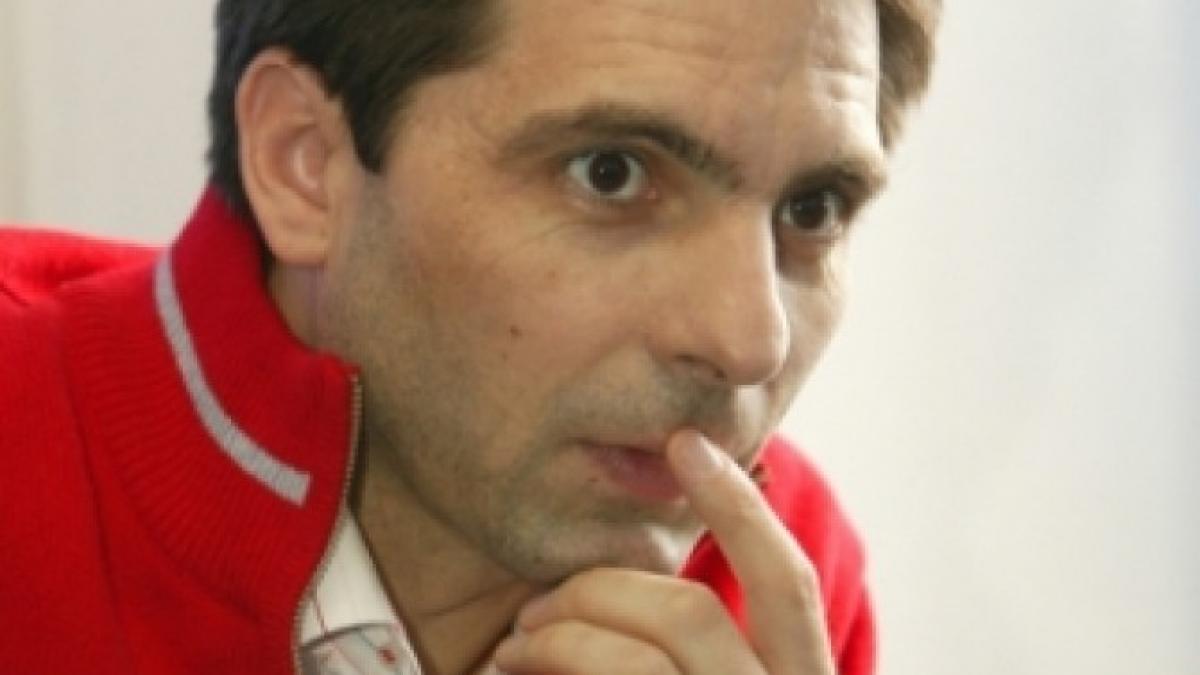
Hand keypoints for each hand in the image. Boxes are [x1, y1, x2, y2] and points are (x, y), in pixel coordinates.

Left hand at [491, 430, 835, 674]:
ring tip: (513, 650)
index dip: (739, 508)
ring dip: (559, 638)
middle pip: (690, 616)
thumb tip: (650, 566)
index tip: (686, 443)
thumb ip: (707, 650)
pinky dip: (549, 674)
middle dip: (601, 591)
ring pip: (636, 663)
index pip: (784, 586)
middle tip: (536, 608)